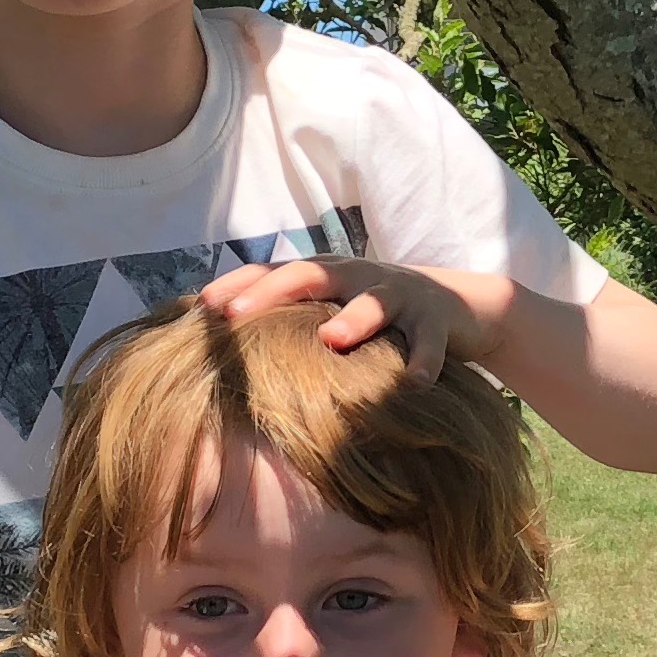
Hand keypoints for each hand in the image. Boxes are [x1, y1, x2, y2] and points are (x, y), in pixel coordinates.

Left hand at [195, 256, 505, 382]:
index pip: (271, 272)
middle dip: (271, 292)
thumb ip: (291, 324)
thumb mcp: (332, 311)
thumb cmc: (376, 317)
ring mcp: (398, 294)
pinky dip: (423, 361)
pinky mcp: (436, 318)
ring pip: (374, 302)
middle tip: (237, 314)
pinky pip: (429, 341)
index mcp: (324, 275)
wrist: (458, 305)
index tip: (199, 307)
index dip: (236, 285)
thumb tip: (225, 358)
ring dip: (353, 318)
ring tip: (332, 340)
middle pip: (310, 276)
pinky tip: (416, 384)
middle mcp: (356, 276)